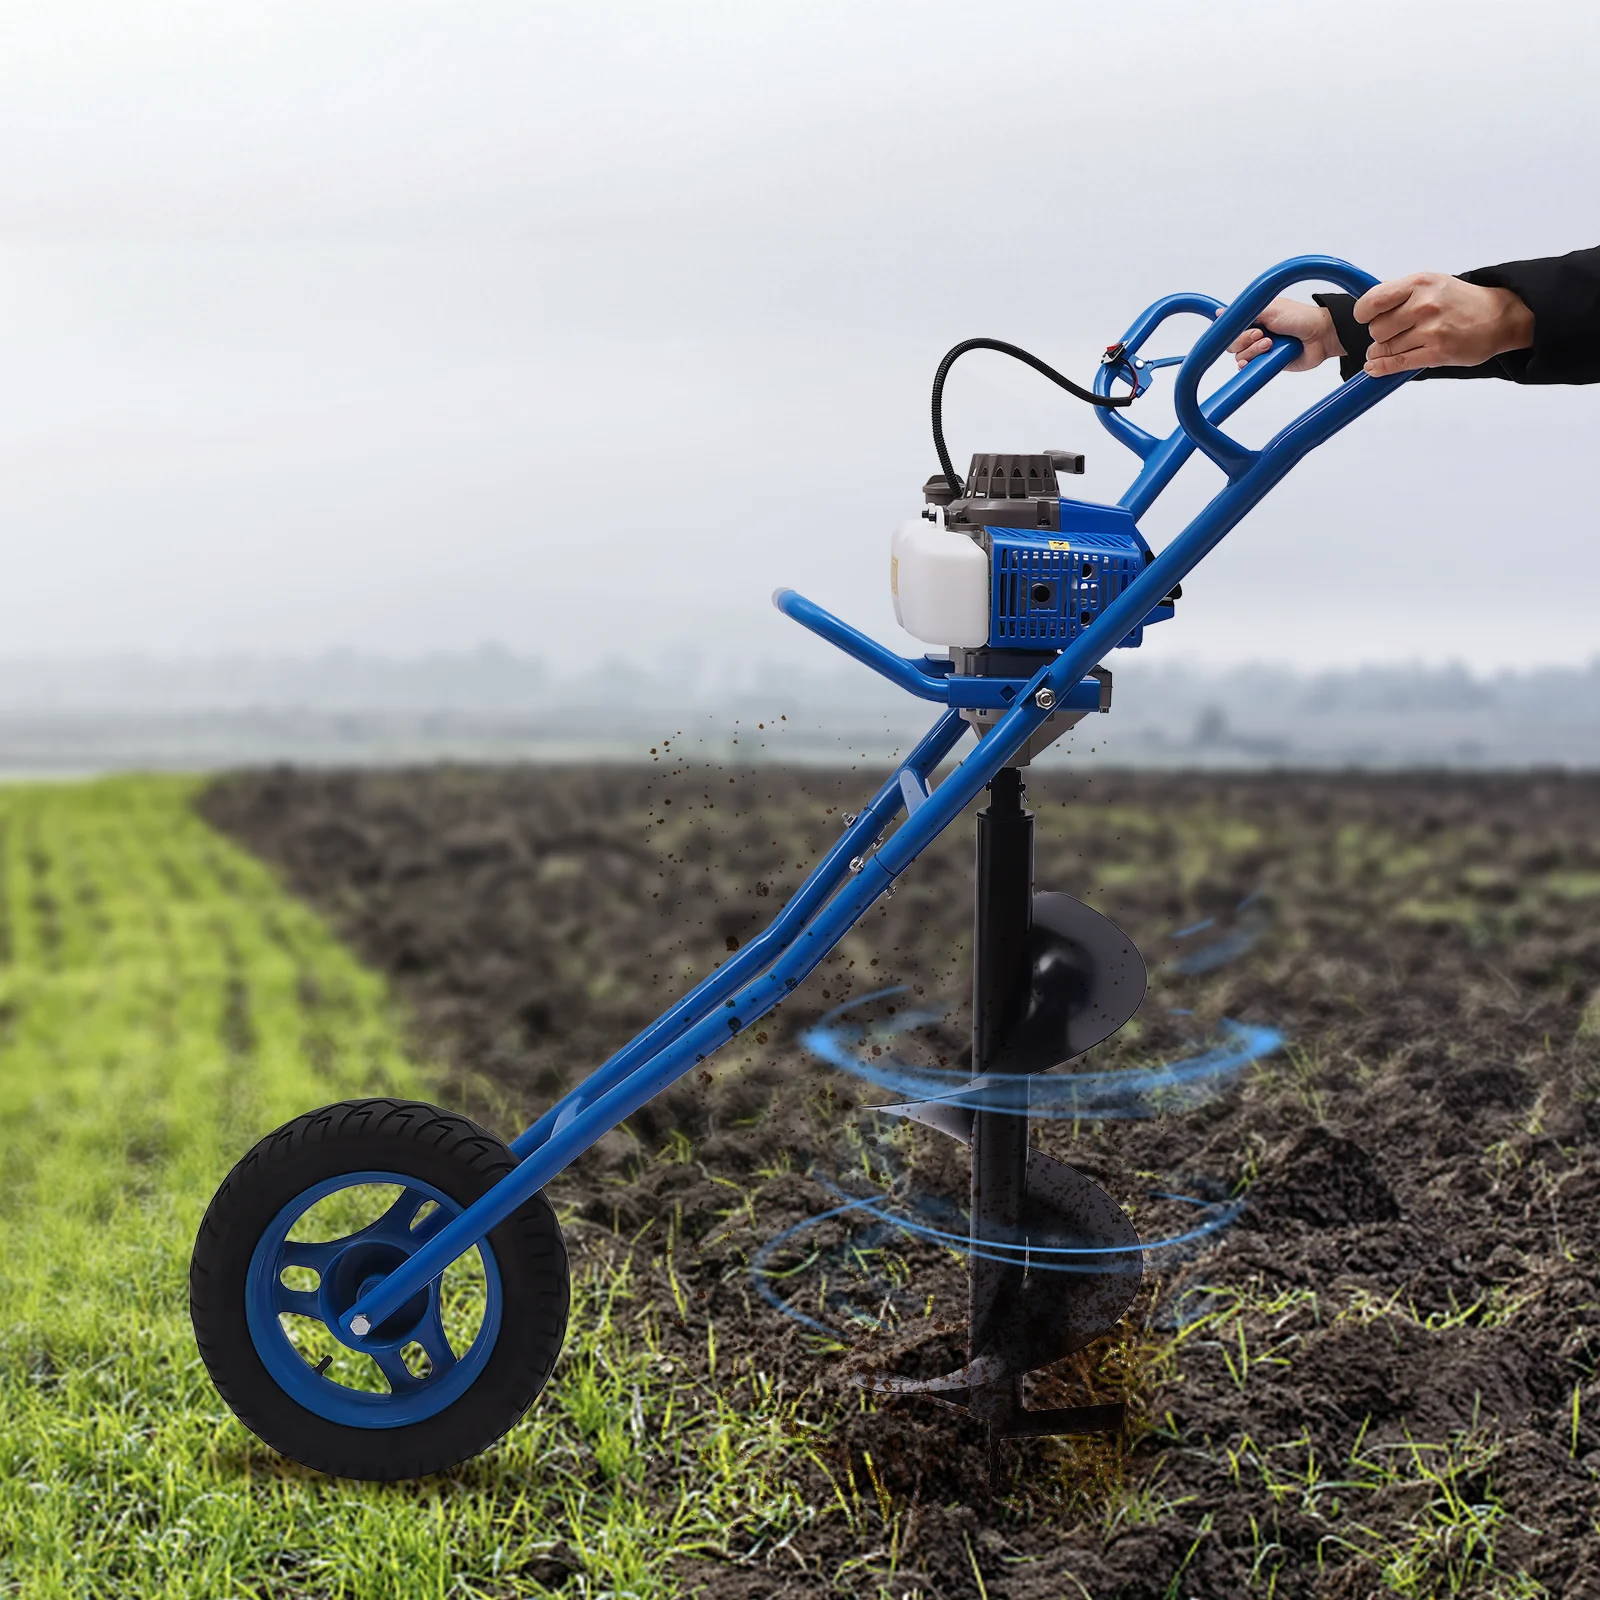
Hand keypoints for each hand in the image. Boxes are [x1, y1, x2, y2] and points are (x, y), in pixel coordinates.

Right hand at [1226, 299, 1343, 371]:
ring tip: (1270, 345)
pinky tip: (1258, 360)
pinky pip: (1250, 370)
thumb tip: (1219, 312)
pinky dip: (1250, 366)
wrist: (1320, 335)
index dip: (1231, 329)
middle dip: (1244, 341)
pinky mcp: (1267, 364)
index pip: (1231, 327)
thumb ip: (1245, 312)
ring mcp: (1261, 350)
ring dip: (1252, 352)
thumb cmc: (1300, 318)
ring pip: (1240, 357)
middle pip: (1233, 344)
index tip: (1240, 327)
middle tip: (1261, 335)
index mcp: (1255, 319)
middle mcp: (1256, 334)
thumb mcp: (1270, 309)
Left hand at [1354, 272, 1532, 375]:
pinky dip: (1381, 368)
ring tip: (1390, 347)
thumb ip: (1400, 293)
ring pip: (1386, 348)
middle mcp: (1424, 305)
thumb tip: (1366, 306)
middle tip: (1390, 333)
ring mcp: (1431, 330)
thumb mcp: (1431, 284)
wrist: (1500, 317)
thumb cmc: (1460, 301)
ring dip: (1382, 351)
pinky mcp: (1437, 353)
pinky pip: (1397, 363)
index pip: (1372, 301)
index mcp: (1420, 283)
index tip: (1365, 317)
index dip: (1363, 313)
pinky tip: (1374, 367)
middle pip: (1376, 329)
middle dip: (1378, 334)